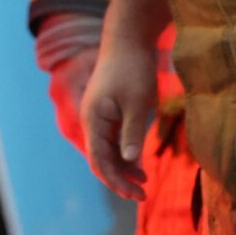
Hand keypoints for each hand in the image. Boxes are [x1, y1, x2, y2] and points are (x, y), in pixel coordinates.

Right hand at [80, 37, 158, 199]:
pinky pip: (113, 140)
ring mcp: (99, 116)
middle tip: (142, 195)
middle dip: (119, 179)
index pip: (99, 160)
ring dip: (122, 168)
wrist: (128, 39)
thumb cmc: (133, 69)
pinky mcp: (108, 112)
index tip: (136, 194)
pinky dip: (124, 154)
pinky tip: (139, 164)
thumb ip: (132, 133)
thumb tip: (128, 163)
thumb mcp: (138, 103)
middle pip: (101, 159)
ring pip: (107, 151)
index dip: (116, 181)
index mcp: (93, 120)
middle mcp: (92, 121)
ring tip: (143, 183)